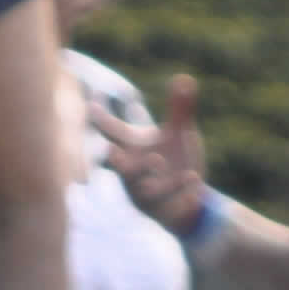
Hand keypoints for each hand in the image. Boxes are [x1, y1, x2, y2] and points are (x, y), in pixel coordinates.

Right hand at [95, 72, 207, 235]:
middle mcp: (133, 172)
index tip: (91, 106)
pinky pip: (170, 204)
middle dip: (114, 160)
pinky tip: (197, 181)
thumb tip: (185, 77)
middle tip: (109, 150)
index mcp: (133, 150)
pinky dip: (183, 192)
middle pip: (119, 166)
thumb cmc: (177, 162)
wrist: (188, 201)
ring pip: (145, 188)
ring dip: (154, 175)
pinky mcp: (162, 212)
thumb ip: (180, 109)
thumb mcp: (180, 134)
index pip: (114, 133)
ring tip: (164, 161)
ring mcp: (146, 194)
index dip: (101, 120)